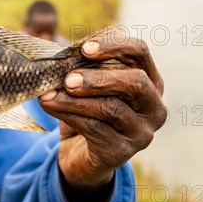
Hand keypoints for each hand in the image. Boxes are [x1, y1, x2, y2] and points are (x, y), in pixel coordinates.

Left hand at [39, 30, 166, 189]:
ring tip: (49, 93)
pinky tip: (49, 105)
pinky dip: (68, 113)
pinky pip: (95, 129)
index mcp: (150, 81)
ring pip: (111, 108)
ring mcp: (141, 133)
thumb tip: (58, 49)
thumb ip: (80, 66)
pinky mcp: (121, 153)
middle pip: (135, 82)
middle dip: (99, 77)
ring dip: (75, 98)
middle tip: (68, 79)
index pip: (140, 52)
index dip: (114, 45)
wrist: (80, 156)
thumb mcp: (87, 85)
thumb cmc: (87, 111)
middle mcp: (154, 107)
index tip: (84, 48)